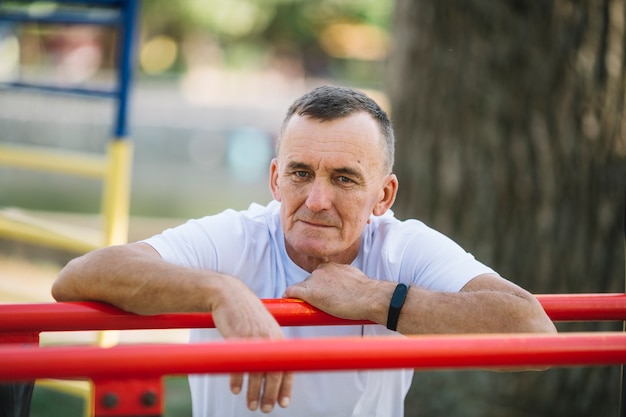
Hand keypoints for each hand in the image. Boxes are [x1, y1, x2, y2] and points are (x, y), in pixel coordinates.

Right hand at [211, 279, 292, 412]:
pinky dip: (237, 379)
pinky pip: (239, 364)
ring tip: (251, 405)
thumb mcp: (263, 326)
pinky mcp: (237, 338)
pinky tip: (236, 389)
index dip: (286, 387)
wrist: (229, 294)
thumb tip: (272, 366)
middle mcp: (269, 340)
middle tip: (265, 409)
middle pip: (274, 374)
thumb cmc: (246, 312)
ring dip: (254, 392)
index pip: (288, 367)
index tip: (283, 403)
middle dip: (270, 395)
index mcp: (278, 338)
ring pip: (257, 373)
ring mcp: (254, 339)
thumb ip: (269, 343)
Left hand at [284, 263, 389, 320]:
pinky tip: (286, 300)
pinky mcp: (310, 292)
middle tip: (318, 305)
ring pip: (301, 287)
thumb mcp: (356, 278)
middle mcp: (321, 270)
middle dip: (311, 291)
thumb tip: (349, 289)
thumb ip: (348, 280)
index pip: (319, 275)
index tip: (321, 294)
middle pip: (308, 281)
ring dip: (303, 296)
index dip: (318, 286)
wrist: (369, 297)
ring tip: (309, 308)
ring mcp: (314, 280)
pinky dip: (288, 295)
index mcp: (332, 266)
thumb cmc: (367, 292)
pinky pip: (292, 291)